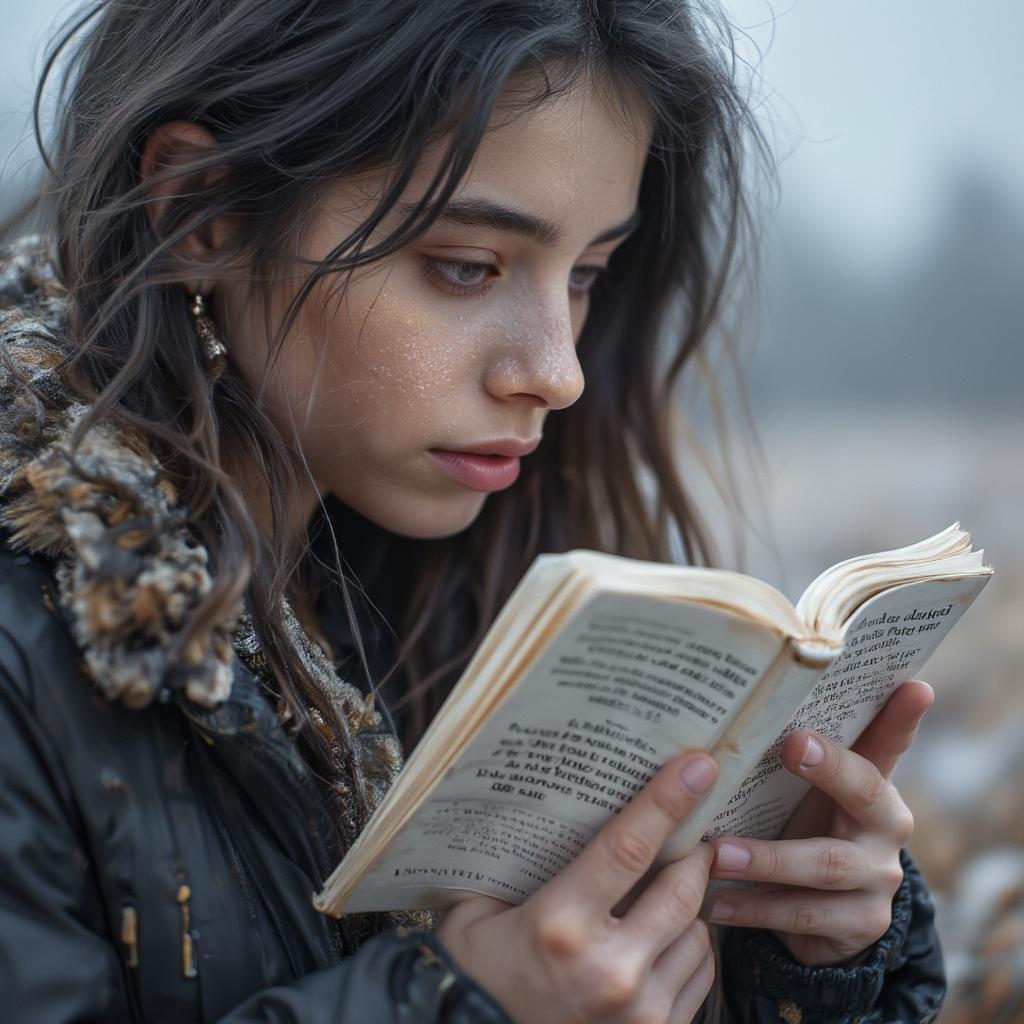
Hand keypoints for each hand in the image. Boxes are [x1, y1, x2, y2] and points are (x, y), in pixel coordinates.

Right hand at [435, 751, 719, 1023]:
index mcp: (560, 925)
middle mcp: (609, 969)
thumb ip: (520, 869)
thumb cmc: (476, 979)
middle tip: (689, 835)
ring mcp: (639, 1012)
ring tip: (666, 895)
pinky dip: (690, 951)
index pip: (627, 848)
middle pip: (681, 889)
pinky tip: (665, 941)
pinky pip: (700, 980)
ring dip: (689, 908)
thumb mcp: (478, 915)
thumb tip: (559, 816)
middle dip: (693, 854)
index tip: (698, 767)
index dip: (667, 801)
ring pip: (699, 935)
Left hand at [707, 680, 933, 965]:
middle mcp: (887, 824)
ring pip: (825, 864)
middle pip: (865, 791)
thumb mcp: (800, 793)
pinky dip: (754, 908)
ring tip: (718, 854)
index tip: (914, 686)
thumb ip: (785, 760)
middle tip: (791, 744)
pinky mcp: (861, 923)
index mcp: (871, 782)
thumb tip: (729, 705)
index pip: (889, 741)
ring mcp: (878, 877)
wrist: (822, 920)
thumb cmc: (804, 830)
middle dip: (829, 767)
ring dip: (767, 858)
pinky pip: (804, 916)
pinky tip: (716, 904)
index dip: (901, 715)